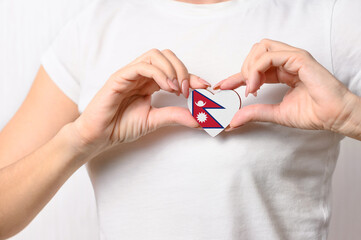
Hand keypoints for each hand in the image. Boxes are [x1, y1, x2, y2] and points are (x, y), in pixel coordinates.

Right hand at [71, 49, 209, 153]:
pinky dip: (158, 73)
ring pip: (155, 55)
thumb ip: (175, 116)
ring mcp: (130, 74)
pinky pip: (142, 66)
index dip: (192, 76)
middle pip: (167, 56)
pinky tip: (167, 87)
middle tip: (189, 90)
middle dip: (183, 69)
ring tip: (178, 89)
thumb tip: (199, 119)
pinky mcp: (120, 77)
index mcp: (149, 83)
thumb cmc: (121, 126)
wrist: (99, 135)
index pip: (174, 70)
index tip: (205, 87)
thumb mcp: (154, 120)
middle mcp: (141, 75)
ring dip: (172, 69)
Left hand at [214, 39, 357, 134]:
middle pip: (255, 51)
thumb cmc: (312, 113)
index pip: (254, 68)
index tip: (222, 87)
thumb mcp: (275, 114)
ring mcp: (293, 58)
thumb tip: (233, 120)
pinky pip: (270, 55)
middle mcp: (286, 61)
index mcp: (282, 72)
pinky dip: (258, 68)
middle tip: (244, 89)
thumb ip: (254, 113)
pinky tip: (256, 85)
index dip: (235, 76)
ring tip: (251, 87)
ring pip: (261, 47)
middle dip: (243, 68)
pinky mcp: (299, 58)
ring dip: (250, 66)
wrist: (334, 116)